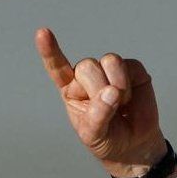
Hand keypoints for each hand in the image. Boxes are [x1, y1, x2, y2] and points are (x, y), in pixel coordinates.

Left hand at [34, 28, 168, 177]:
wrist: (133, 144)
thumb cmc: (107, 139)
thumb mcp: (95, 135)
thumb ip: (98, 115)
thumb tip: (112, 91)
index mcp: (70, 90)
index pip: (56, 67)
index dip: (50, 51)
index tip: (42, 33)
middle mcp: (87, 76)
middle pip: (87, 66)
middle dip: (99, 89)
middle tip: (108, 109)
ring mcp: (109, 70)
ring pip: (109, 61)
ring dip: (118, 85)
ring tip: (120, 103)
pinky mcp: (131, 68)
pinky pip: (130, 65)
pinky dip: (131, 85)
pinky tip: (130, 98)